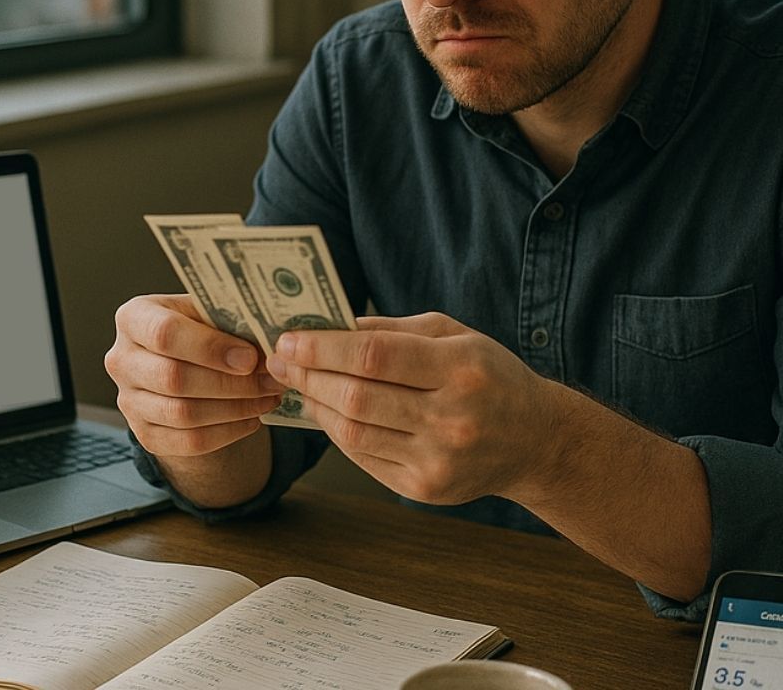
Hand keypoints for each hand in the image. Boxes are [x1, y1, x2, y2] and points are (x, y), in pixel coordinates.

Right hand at [105, 294, 283, 458]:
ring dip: (234, 409)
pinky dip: (226, 433)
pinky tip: (251, 418)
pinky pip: (187, 442)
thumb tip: (270, 343)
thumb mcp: (206, 312)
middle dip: (230, 383)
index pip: (164, 334)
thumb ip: (228, 320)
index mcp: (134, 318)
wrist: (180, 360)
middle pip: (174, 379)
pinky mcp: (144, 434)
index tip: (250, 357)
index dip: (209, 348)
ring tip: (268, 397)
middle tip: (271, 379)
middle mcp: (122, 360)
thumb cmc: (196, 328)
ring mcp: (128, 401)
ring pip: (182, 414)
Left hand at [265, 312, 558, 504]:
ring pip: (354, 432)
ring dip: (315, 404)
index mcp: (460, 368)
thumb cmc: (488, 375)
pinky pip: (364, 457)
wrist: (535, 440)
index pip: (374, 356)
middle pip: (357, 397)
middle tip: (278, 359)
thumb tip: (327, 325)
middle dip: (308, 375)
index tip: (287, 339)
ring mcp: (438, 460)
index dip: (323, 348)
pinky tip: (325, 410)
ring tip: (296, 383)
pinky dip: (337, 431)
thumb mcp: (451, 333)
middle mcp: (452, 418)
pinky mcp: (426, 489)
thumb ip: (389, 328)